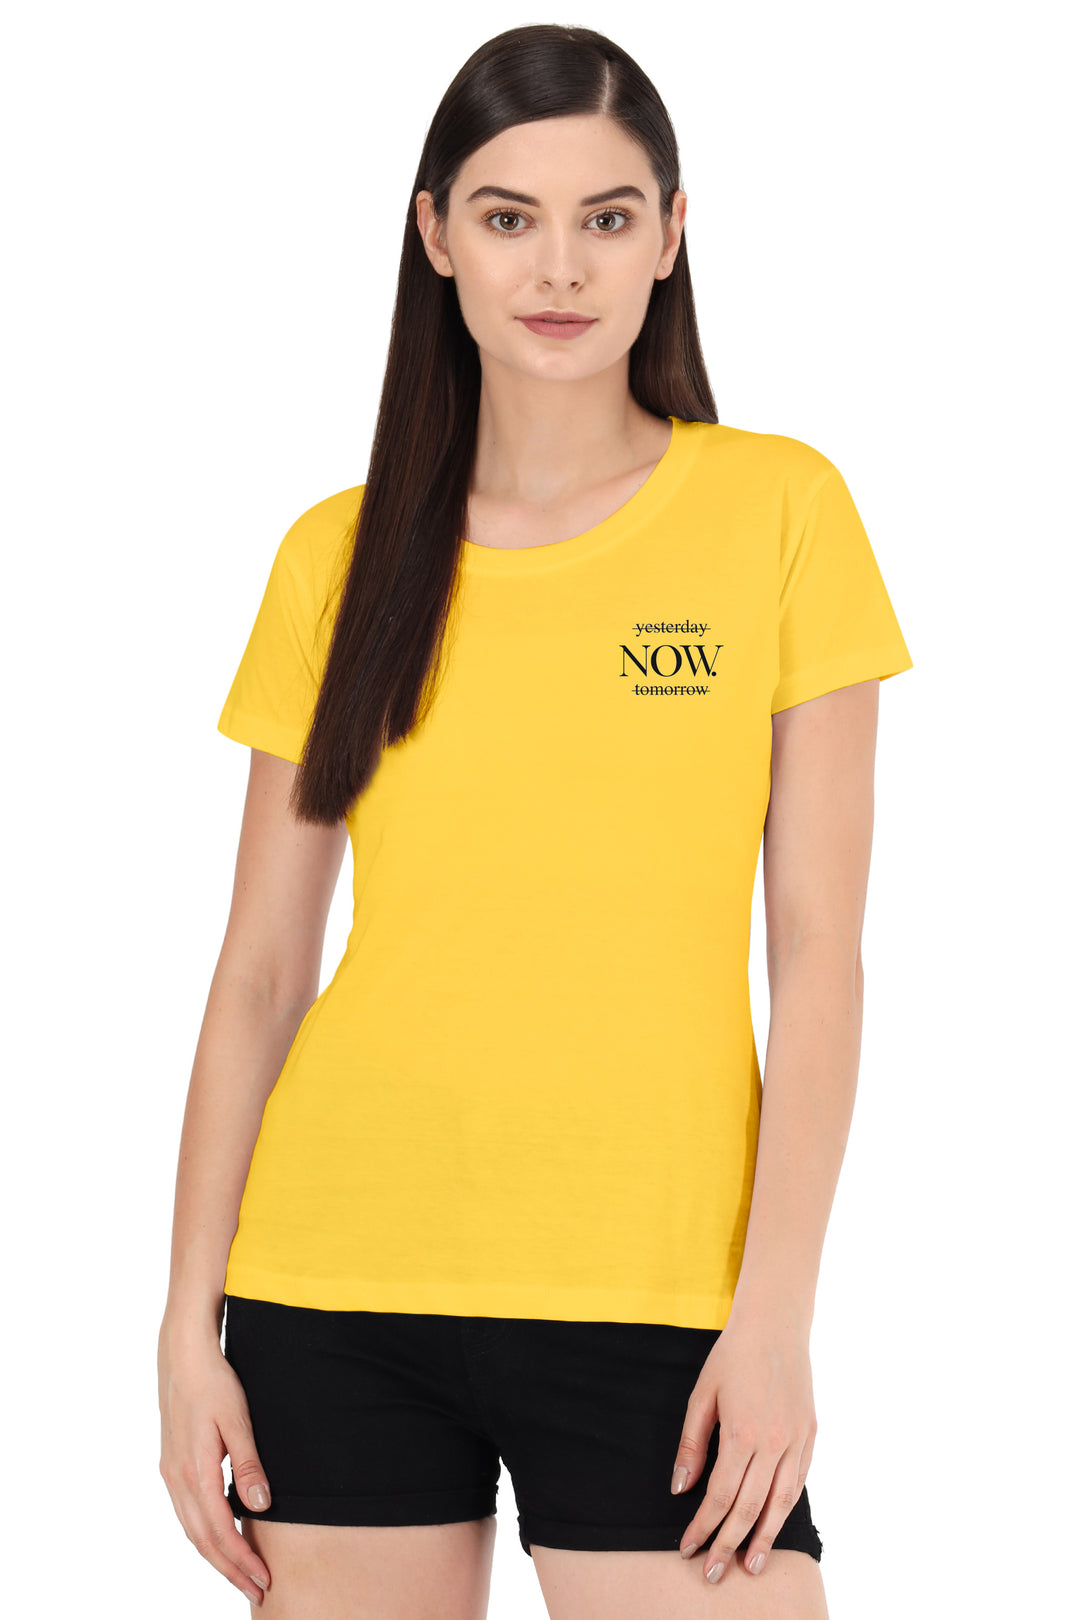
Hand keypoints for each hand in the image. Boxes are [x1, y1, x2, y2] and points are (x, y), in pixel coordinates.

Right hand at [157, 1318, 272, 1605]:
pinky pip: (186, 1513)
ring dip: (216, 1556)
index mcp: (194, 1471)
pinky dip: (203, 1534)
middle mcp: (177, 1478)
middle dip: (229, 1569)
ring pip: (191, 1529)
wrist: (182, 1354)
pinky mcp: (172, 1464)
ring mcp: (171, 1472)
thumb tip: (260, 1507)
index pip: (219, 1531)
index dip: (240, 1560)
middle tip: (257, 1590)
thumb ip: (248, 1464)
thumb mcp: (238, 1419)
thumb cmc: (214, 1381)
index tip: (263, 1579)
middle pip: (202, 1540)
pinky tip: (218, 1537)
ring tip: (241, 1573)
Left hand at [669, 1312, 815, 1584]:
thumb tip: (680, 1488)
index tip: (688, 1546)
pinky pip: (799, 1481)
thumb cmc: (732, 1356)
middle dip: (728, 1544)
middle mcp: (774, 1443)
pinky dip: (786, 1507)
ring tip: (751, 1565)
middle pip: (749, 1508)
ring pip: (780, 1502)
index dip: (703, 1526)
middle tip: (713, 1573)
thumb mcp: (702, 1395)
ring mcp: (797, 1440)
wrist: (775, 1324)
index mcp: (742, 1433)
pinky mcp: (811, 1434)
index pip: (720, 1496)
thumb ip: (692, 1444)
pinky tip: (775, 1523)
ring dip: (764, 1537)